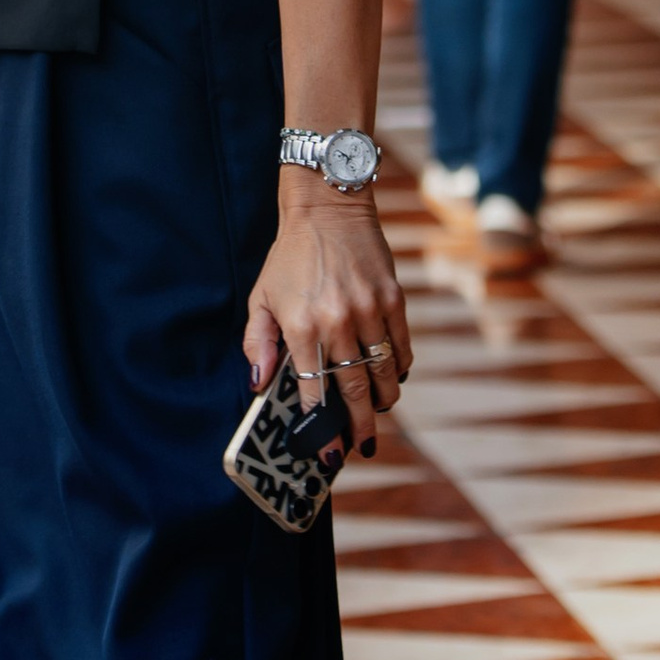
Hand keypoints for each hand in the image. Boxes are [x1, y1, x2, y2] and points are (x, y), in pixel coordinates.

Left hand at [244, 190, 412, 457]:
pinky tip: (392, 378)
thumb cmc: (289, 257)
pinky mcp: (392, 299)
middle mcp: (336, 322)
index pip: (313, 389)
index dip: (320, 425)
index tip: (326, 450)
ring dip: (383, 400)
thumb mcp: (262, 297)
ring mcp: (368, 311)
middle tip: (361, 446)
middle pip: (353, 389)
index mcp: (300, 326)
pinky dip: (398, 368)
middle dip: (358, 425)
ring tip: (378, 413)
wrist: (327, 209)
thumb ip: (259, 342)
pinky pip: (401, 346)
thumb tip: (259, 383)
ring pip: (382, 372)